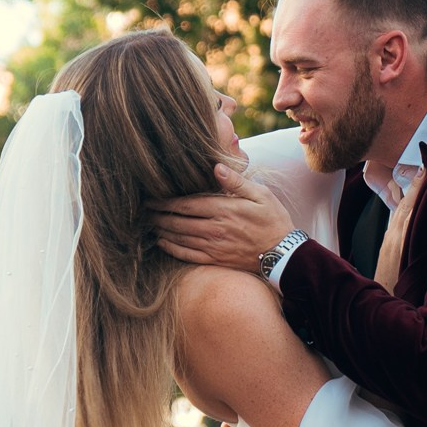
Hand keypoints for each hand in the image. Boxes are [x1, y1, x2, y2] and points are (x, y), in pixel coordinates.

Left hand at [155, 157, 292, 271]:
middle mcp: (214, 229)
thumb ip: (235, 181)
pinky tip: (162, 243)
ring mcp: (214, 246)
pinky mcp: (216, 260)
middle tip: (144, 211)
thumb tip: (215, 167)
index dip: (165, 202)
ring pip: (179, 238)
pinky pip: (187, 255)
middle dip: (158, 216)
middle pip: (178, 222)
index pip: (186, 205)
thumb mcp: (260, 194)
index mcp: (223, 209)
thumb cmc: (273, 220)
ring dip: (161, 231)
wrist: (283, 253)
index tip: (151, 199)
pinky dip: (172, 249)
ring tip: (149, 224)